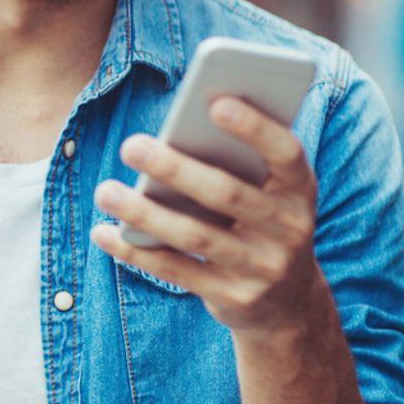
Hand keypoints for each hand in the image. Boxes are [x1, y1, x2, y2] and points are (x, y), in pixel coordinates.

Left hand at [90, 97, 323, 334]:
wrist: (288, 301)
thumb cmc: (261, 221)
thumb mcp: (267, 192)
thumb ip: (235, 163)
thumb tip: (171, 134)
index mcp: (300, 190)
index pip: (286, 153)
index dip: (255, 127)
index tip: (215, 102)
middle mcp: (289, 229)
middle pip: (226, 194)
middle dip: (175, 168)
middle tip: (130, 146)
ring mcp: (263, 268)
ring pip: (195, 236)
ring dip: (144, 212)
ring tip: (104, 191)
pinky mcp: (234, 297)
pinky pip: (176, 271)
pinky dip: (136, 252)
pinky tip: (104, 232)